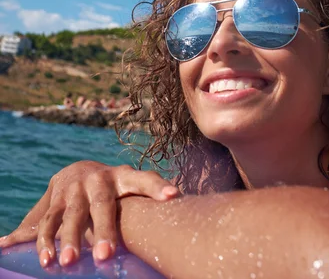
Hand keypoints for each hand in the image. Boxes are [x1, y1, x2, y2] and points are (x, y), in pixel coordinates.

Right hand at [0, 161, 178, 267]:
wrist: (76, 170)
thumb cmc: (114, 187)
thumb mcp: (130, 185)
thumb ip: (150, 191)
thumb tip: (179, 199)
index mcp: (123, 176)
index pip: (144, 179)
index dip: (157, 186)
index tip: (173, 195)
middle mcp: (98, 180)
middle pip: (102, 205)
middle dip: (104, 230)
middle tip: (106, 255)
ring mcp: (74, 190)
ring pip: (71, 215)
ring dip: (68, 239)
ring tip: (67, 263)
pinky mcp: (54, 201)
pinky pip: (48, 222)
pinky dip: (44, 242)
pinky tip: (46, 261)